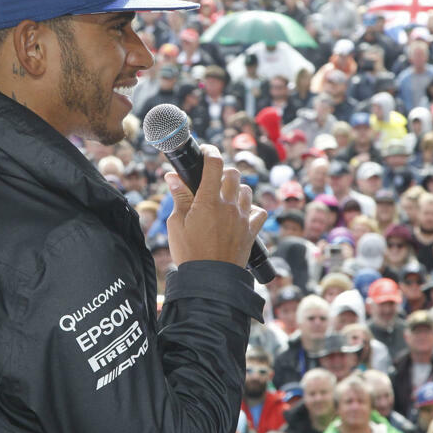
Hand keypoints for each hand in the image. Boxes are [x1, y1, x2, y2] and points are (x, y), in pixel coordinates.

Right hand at [166, 145, 266, 267]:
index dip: (210, 152)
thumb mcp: (177, 224)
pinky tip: (241, 215)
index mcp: (208, 200)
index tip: (205, 151)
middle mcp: (230, 205)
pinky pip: (259, 212)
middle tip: (212, 181)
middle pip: (233, 174)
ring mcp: (243, 218)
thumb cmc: (189, 253)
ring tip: (225, 199)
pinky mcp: (252, 232)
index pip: (214, 164)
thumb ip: (179, 197)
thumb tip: (172, 176)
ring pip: (247, 191)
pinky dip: (252, 209)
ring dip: (237, 190)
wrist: (210, 281)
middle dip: (223, 172)